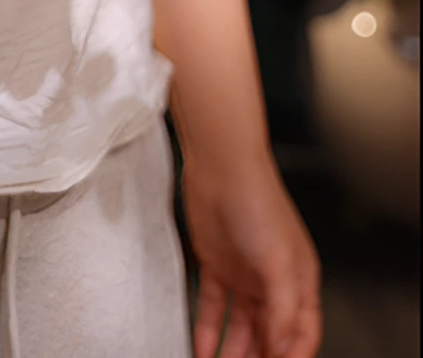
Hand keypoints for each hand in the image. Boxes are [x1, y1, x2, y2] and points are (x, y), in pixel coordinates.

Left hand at [184, 152, 321, 357]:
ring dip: (232, 351)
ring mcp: (242, 273)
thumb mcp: (279, 261)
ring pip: (240, 326)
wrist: (220, 165)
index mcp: (299, 280)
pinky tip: (202, 349)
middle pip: (270, 333)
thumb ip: (282, 309)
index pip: (303, 332)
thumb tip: (282, 348)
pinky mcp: (214, 263)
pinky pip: (211, 306)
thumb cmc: (258, 201)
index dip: (292, 355)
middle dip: (260, 356)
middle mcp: (272, 280)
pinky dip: (206, 330)